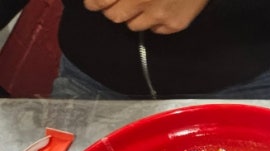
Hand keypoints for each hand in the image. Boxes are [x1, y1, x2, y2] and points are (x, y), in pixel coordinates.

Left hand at [83, 0, 210, 33]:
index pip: (100, 1)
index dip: (94, 2)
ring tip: (140, 4)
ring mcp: (160, 16)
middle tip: (117, 2)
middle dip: (112, 9)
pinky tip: (157, 8)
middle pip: (114, 17)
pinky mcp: (175, 24)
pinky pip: (155, 30)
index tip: (94, 2)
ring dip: (133, 16)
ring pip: (134, 26)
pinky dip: (153, 22)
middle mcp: (142, 2)